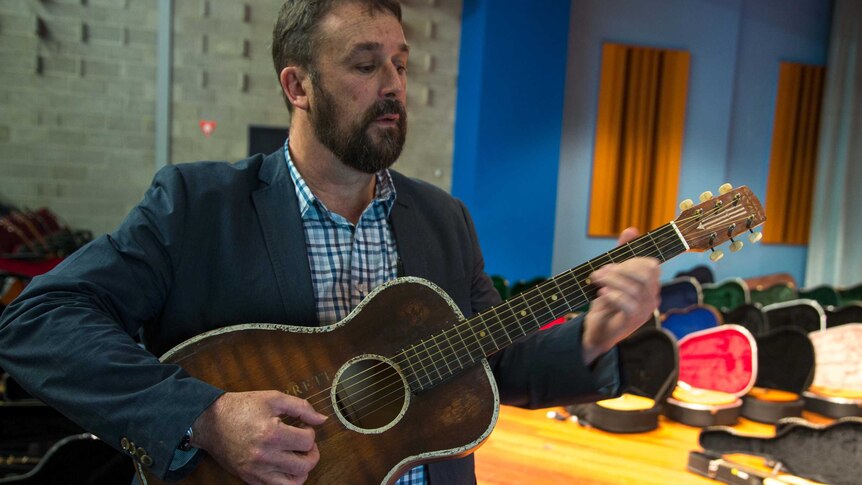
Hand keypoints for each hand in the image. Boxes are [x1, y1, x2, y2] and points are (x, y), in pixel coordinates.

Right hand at [191, 390, 326, 484]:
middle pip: (305, 465)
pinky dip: (286, 480)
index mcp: (271, 433)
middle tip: (304, 444)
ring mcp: (256, 471)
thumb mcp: (273, 398)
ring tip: (296, 457)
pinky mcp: (250, 479)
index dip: (310, 432)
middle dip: (311, 453)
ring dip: (301, 470)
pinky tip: (284, 466)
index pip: (307, 441)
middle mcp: (265, 456)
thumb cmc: (242, 407)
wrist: (211, 422)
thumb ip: (301, 408)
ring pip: (294, 483)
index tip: (303, 428)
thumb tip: (322, 419)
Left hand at [581, 227, 660, 363]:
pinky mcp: (633, 321)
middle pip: (646, 275)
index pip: (650, 266)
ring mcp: (645, 310)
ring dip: (612, 280)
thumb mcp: (613, 274)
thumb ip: (623, 253)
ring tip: (596, 280)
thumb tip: (632, 229)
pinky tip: (602, 293)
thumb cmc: (607, 300)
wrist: (597, 329)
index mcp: (650, 285)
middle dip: (621, 268)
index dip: (630, 261)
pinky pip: (629, 304)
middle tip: (601, 271)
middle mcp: (652, 297)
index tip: (610, 264)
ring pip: (635, 288)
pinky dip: (613, 295)